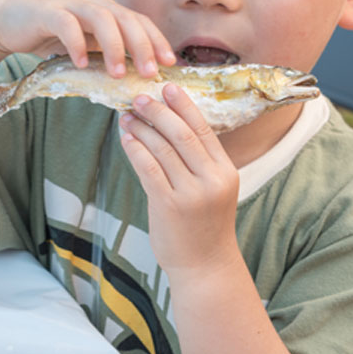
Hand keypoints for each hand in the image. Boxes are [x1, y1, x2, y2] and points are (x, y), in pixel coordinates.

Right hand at [0, 0, 175, 76]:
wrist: (6, 19)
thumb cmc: (49, 34)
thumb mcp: (85, 43)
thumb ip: (106, 52)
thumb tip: (135, 76)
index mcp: (105, 8)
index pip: (138, 20)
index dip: (156, 40)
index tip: (170, 64)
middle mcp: (92, 1)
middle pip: (126, 18)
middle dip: (142, 46)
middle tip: (149, 73)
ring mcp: (69, 4)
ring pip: (101, 18)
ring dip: (113, 47)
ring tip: (117, 74)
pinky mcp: (46, 11)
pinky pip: (66, 24)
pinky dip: (76, 43)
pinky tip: (81, 63)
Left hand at [119, 83, 239, 275]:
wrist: (205, 266)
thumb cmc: (205, 226)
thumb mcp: (213, 190)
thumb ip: (200, 161)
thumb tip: (171, 125)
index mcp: (225, 171)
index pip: (203, 129)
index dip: (183, 105)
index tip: (168, 87)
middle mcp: (211, 180)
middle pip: (182, 134)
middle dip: (158, 111)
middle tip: (140, 96)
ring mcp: (191, 193)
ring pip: (162, 148)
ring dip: (142, 128)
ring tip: (127, 115)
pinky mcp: (168, 205)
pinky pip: (148, 168)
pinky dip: (135, 149)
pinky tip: (126, 138)